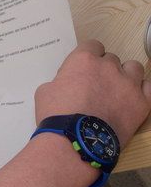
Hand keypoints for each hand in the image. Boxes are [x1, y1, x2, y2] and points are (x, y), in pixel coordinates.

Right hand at [35, 39, 150, 147]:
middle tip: (97, 85)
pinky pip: (148, 87)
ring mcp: (128, 84)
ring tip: (117, 90)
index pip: (92, 45)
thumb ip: (61, 81)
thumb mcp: (45, 91)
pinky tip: (131, 99)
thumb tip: (66, 85)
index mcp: (84, 60)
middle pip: (111, 59)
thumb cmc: (56, 115)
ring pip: (134, 68)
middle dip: (104, 69)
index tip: (84, 68)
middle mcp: (109, 67)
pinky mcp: (142, 103)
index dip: (88, 56)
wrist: (75, 141)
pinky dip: (140, 91)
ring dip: (125, 75)